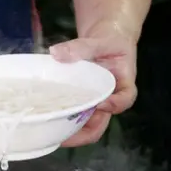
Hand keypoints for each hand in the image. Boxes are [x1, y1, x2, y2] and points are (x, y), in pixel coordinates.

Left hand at [48, 30, 136, 146]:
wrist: (105, 35)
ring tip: (50, 132)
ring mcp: (92, 100)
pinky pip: (71, 112)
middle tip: (63, 136)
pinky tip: (45, 119)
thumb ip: (82, 46)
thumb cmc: (111, 38)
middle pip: (101, 122)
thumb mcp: (101, 39)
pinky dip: (60, 117)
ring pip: (84, 122)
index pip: (126, 99)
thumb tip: (56, 53)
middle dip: (84, 133)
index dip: (115, 105)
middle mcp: (108, 96)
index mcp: (122, 82)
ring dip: (69, 130)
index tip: (101, 104)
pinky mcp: (78, 98)